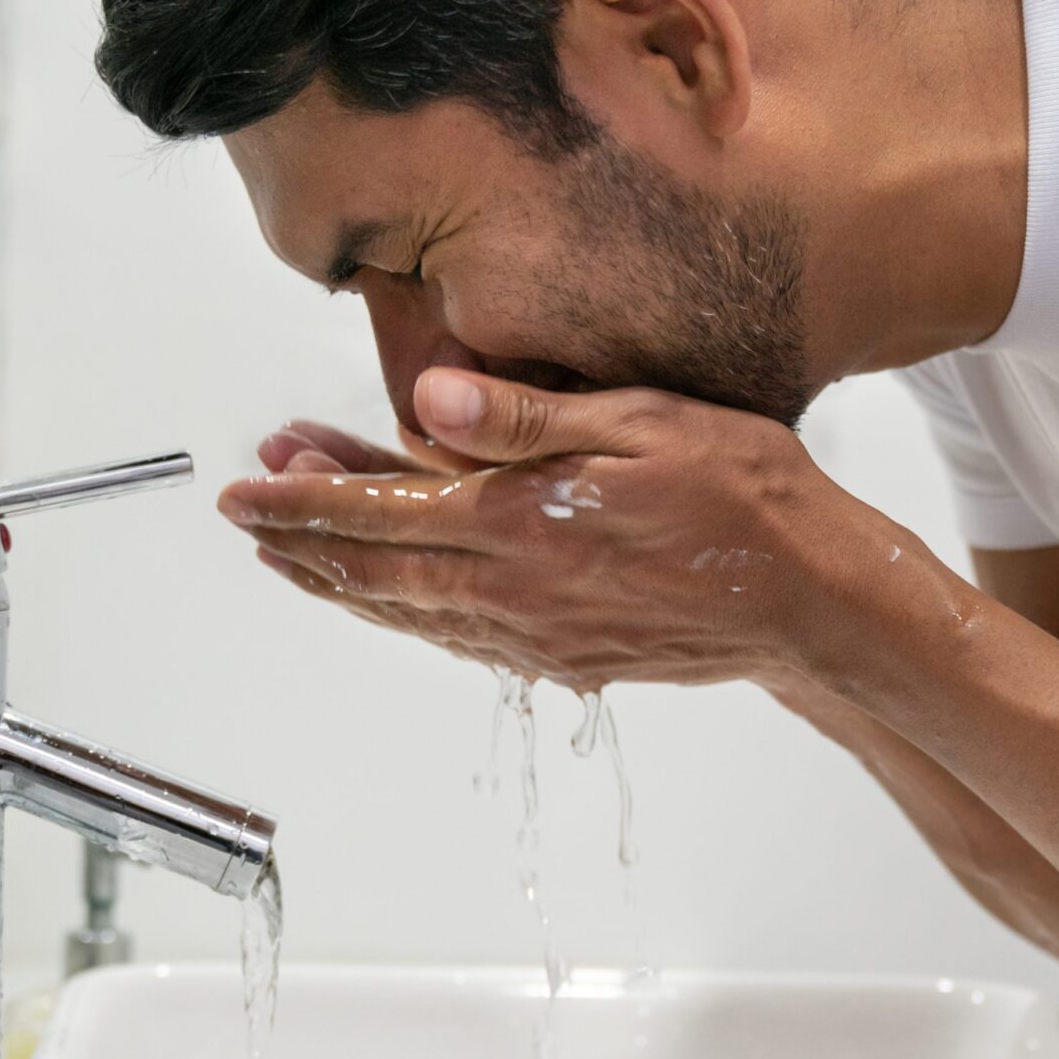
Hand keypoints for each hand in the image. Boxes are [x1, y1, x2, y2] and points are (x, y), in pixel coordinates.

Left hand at [218, 367, 886, 691]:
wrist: (814, 603)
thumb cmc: (743, 495)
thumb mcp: (638, 422)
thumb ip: (522, 417)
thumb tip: (422, 398)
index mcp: (518, 524)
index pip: (379, 510)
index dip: (302, 501)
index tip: (243, 490)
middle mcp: (511, 592)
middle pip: (374, 571)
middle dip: (300, 544)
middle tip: (244, 521)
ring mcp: (534, 636)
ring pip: (407, 611)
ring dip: (340, 582)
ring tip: (291, 558)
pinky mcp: (563, 659)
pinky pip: (456, 638)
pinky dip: (402, 614)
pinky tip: (389, 598)